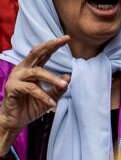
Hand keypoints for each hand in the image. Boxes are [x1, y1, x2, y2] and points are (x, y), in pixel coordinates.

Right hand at [0, 36, 70, 150]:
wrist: (15, 121)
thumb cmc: (31, 106)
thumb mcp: (50, 97)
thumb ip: (58, 88)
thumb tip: (69, 77)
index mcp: (31, 68)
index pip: (43, 53)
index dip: (54, 45)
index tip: (67, 38)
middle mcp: (23, 70)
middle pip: (36, 52)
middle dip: (50, 45)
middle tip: (62, 40)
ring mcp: (16, 78)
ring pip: (37, 72)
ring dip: (52, 78)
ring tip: (64, 86)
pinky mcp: (12, 88)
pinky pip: (31, 88)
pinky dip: (43, 95)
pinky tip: (52, 103)